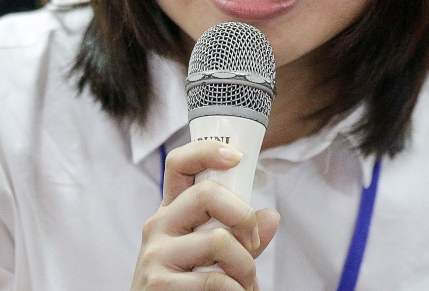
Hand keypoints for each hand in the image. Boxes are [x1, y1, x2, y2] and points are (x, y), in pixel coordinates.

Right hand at [131, 140, 280, 290]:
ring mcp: (156, 254)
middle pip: (206, 194)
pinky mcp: (159, 284)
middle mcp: (158, 226)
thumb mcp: (212, 255)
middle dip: (244, 217)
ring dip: (246, 266)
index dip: (206, 151)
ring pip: (218, 239)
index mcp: (171, 212)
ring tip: (246, 283)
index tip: (237, 156)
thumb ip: (240, 236)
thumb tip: (271, 217)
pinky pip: (215, 280)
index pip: (179, 164)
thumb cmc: (188, 286)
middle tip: (253, 242)